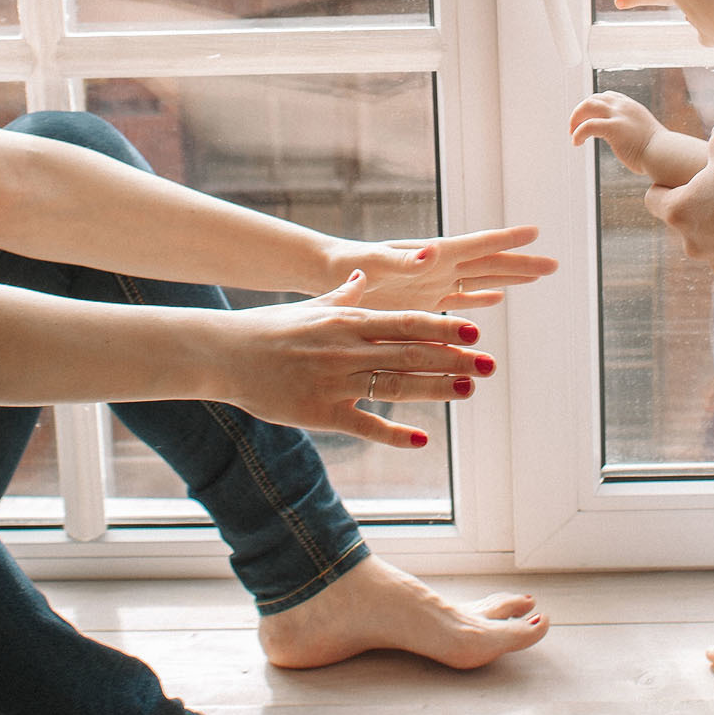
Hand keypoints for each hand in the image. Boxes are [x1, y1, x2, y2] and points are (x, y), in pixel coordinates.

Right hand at [223, 295, 495, 447]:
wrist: (224, 353)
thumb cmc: (267, 327)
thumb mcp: (310, 306)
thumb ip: (342, 295)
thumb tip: (361, 275)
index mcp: (348, 320)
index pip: (406, 322)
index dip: (444, 326)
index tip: (475, 330)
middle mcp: (347, 348)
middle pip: (410, 353)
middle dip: (454, 358)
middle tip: (489, 364)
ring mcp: (335, 381)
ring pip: (395, 385)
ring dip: (436, 388)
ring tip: (469, 390)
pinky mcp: (320, 412)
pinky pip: (364, 424)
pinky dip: (394, 433)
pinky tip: (422, 439)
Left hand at [322, 226, 556, 311]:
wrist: (326, 274)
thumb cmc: (347, 264)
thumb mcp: (374, 263)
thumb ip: (403, 260)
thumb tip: (432, 253)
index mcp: (431, 254)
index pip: (477, 245)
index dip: (506, 241)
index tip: (536, 233)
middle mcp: (437, 266)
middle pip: (488, 264)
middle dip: (520, 264)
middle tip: (554, 264)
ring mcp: (432, 283)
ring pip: (480, 280)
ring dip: (508, 279)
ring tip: (536, 275)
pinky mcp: (422, 301)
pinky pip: (459, 300)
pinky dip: (479, 299)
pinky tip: (496, 299)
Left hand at [567, 91, 661, 175]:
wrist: (665, 154)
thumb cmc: (658, 151)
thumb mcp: (644, 133)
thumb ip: (633, 131)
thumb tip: (628, 143)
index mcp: (631, 107)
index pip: (607, 96)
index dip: (593, 106)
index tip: (586, 119)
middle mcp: (623, 106)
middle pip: (593, 98)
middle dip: (580, 111)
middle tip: (574, 127)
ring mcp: (618, 115)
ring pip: (587, 106)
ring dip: (575, 119)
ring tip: (572, 134)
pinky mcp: (613, 127)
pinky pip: (587, 126)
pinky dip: (578, 133)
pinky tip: (576, 143)